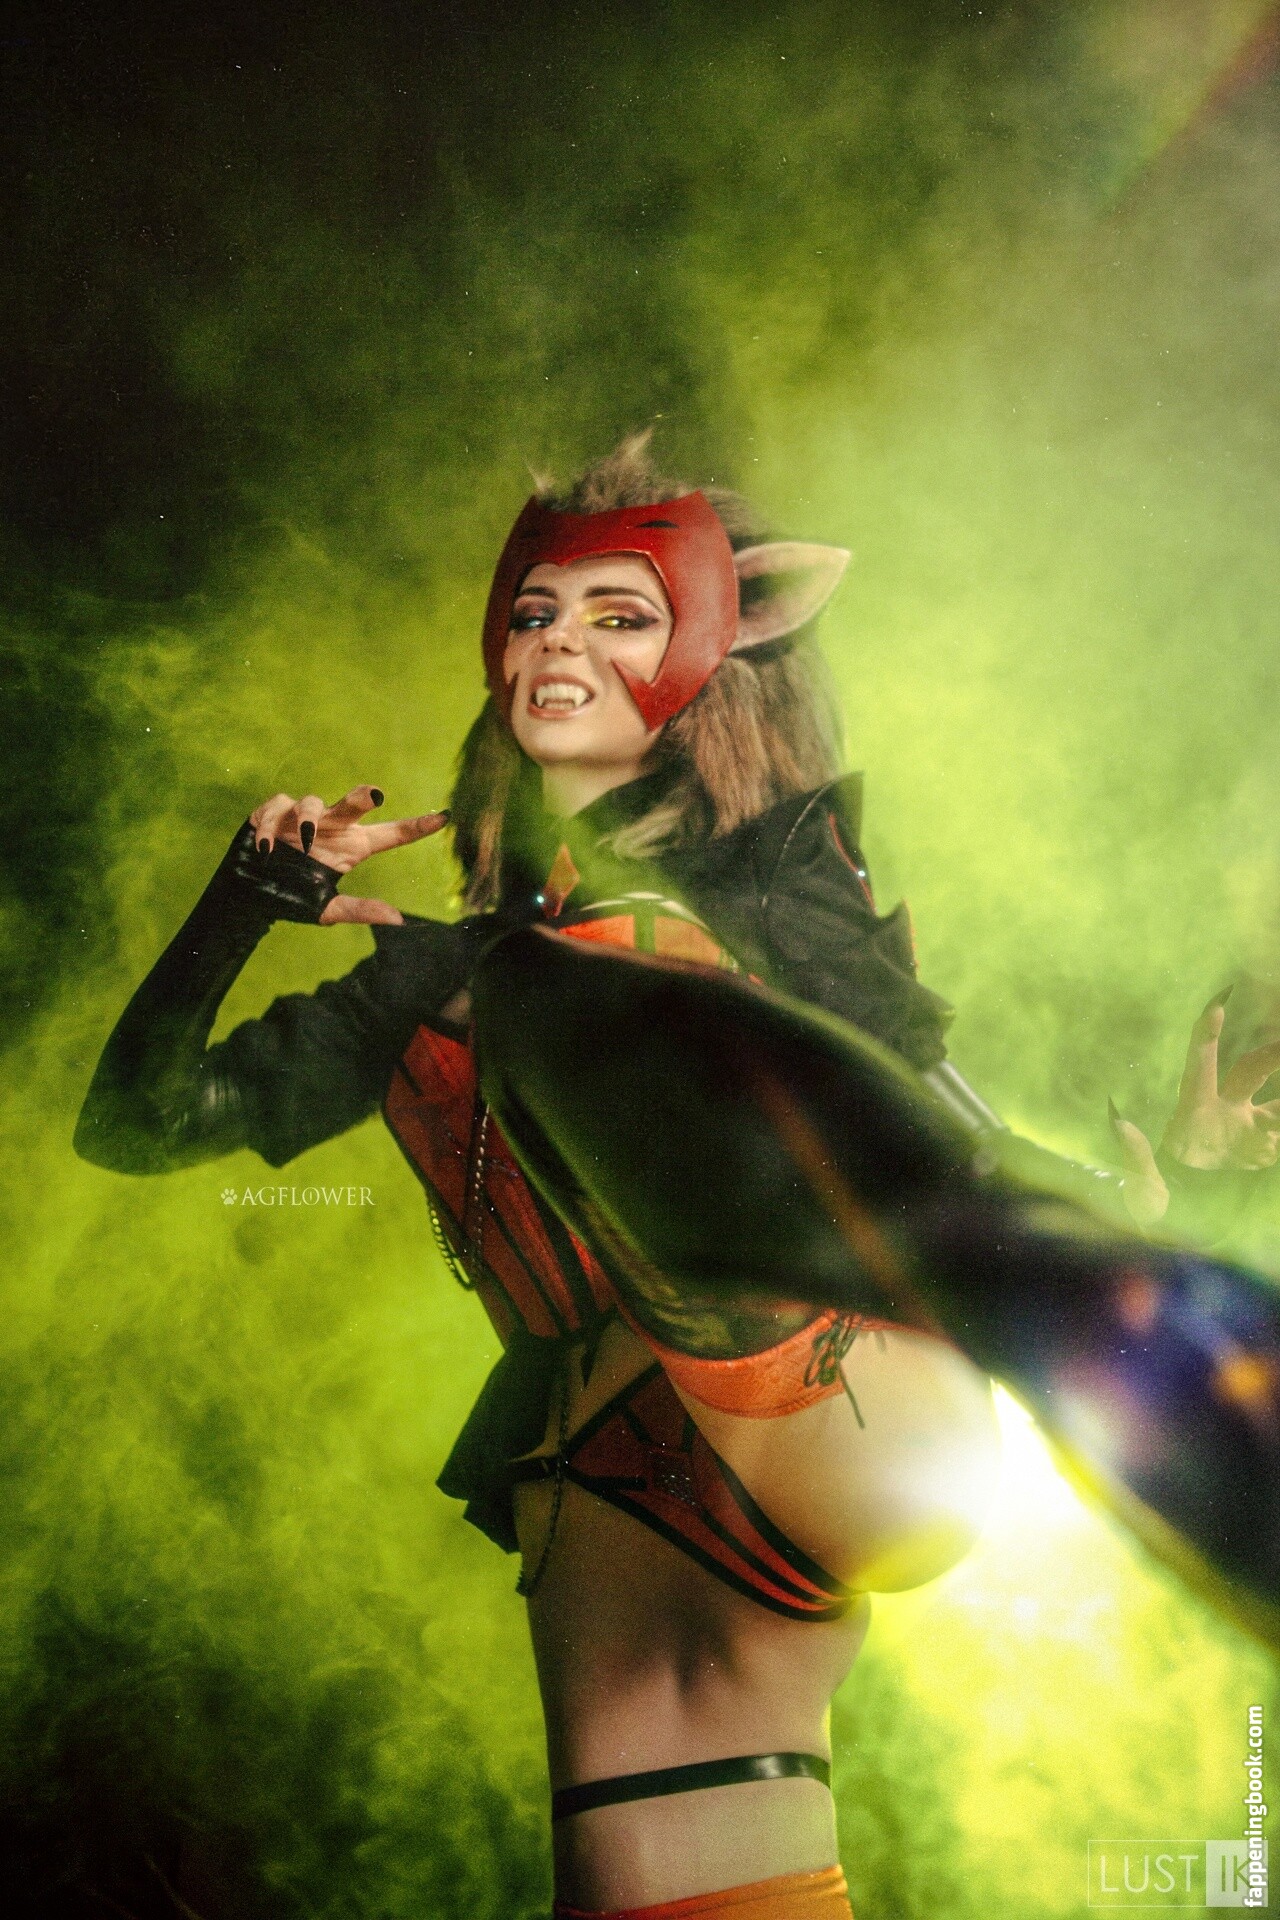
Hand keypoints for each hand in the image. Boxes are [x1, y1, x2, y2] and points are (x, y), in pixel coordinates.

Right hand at [248, 785, 448, 925]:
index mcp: (353, 846)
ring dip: (309, 820)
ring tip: (304, 840)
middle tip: (375, 795)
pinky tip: (267, 847)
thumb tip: (397, 919)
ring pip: (311, 804)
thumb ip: (360, 910)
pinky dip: (272, 826)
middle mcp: (332, 826)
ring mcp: (302, 817)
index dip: (417, 825)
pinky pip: (277, 808)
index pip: (391, 835)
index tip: (444, 818)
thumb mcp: (328, 909)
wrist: (250, 896)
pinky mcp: (273, 813)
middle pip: (354, 805)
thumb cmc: (293, 897)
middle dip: (363, 797)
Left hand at [1110, 989, 1279, 1228]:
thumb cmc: (1155, 1208)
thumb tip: (1119, 1122)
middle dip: (1272, 1054)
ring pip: (1275, 1102)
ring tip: (1275, 1102)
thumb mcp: (1143, 1188)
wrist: (1181, 1232)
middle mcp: (1221, 1113)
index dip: (1206, 1035)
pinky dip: (1277, 1138)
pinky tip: (1269, 1149)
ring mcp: (1243, 1130)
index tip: (1216, 1004)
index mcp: (1191, 1113)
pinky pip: (1277, 1132)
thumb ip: (1136, 1156)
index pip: (1200, 1066)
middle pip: (1250, 1070)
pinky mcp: (1257, 1148)